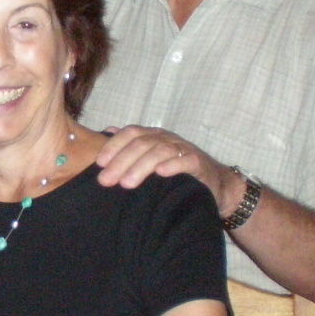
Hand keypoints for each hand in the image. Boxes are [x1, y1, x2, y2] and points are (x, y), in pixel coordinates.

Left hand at [95, 125, 244, 215]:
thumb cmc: (176, 172)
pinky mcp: (199, 163)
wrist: (215, 184)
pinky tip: (160, 174)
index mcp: (153, 136)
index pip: (130, 133)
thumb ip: (130, 146)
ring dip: (140, 167)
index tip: (98, 164)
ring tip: (126, 184)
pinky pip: (185, 161)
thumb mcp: (151, 159)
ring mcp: (183, 149)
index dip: (113, 146)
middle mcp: (167, 138)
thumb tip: (107, 131)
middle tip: (105, 180)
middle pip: (140, 144)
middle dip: (120, 162)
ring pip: (159, 151)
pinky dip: (172, 166)